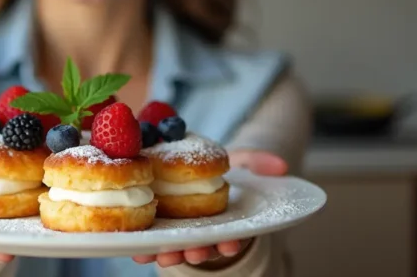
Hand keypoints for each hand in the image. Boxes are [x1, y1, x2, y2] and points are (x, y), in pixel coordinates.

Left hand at [132, 149, 287, 267]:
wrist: (195, 162)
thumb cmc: (222, 165)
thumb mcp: (242, 160)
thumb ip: (259, 161)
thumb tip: (280, 165)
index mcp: (229, 220)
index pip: (233, 235)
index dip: (231, 241)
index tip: (230, 243)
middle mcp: (207, 231)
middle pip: (203, 246)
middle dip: (198, 252)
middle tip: (193, 254)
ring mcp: (184, 231)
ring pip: (178, 247)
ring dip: (170, 253)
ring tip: (162, 256)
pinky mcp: (162, 226)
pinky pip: (154, 239)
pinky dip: (145, 245)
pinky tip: (136, 249)